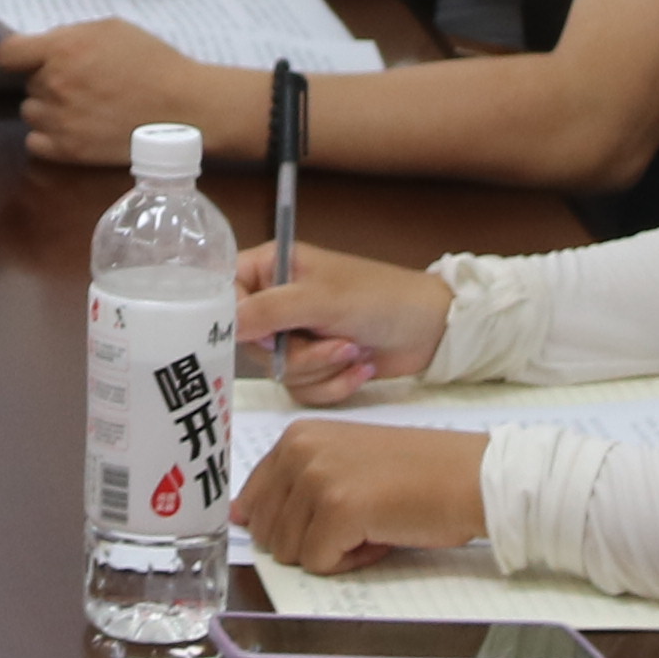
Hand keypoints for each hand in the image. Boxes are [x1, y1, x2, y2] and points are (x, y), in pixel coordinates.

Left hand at [1, 18, 229, 164]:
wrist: (184, 107)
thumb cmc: (152, 62)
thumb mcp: (111, 29)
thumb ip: (71, 35)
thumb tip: (45, 44)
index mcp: (61, 50)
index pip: (8, 54)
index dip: (19, 54)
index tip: (30, 58)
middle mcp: (54, 85)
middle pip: (27, 82)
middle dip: (47, 79)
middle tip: (79, 82)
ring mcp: (59, 121)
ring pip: (31, 112)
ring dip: (48, 108)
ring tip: (80, 107)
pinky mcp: (68, 151)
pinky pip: (35, 142)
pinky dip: (48, 136)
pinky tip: (72, 128)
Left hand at [230, 414, 488, 570]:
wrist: (472, 477)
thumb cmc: (416, 474)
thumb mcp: (344, 463)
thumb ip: (292, 484)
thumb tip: (239, 517)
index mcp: (297, 436)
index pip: (253, 500)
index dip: (287, 524)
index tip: (327, 517)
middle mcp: (299, 451)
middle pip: (268, 532)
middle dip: (310, 540)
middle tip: (359, 519)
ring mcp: (317, 479)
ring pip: (291, 552)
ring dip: (332, 551)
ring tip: (372, 524)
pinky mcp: (338, 510)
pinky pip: (319, 564)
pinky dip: (351, 563)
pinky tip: (381, 537)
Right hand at [237, 242, 450, 402]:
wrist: (432, 330)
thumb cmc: (381, 298)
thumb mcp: (322, 300)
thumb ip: (269, 309)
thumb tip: (227, 323)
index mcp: (271, 268)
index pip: (225, 294)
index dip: (240, 321)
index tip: (266, 336)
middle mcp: (278, 302)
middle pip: (254, 344)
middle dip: (299, 354)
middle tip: (336, 343)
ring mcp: (296, 336)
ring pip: (280, 371)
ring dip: (322, 370)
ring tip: (355, 352)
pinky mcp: (315, 365)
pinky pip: (303, 389)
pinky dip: (334, 385)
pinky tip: (361, 369)